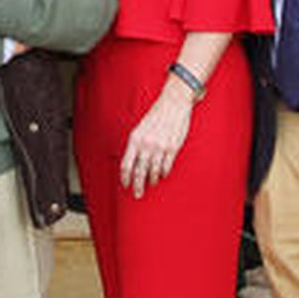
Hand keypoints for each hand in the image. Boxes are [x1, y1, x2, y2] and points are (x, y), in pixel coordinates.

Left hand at [119, 80, 194, 198]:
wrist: (173, 103)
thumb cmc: (156, 115)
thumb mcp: (140, 128)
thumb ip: (136, 144)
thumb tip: (132, 162)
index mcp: (135, 139)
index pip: (126, 164)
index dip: (125, 178)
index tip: (125, 185)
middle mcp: (146, 144)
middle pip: (139, 172)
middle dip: (137, 185)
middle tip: (137, 194)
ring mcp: (160, 147)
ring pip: (153, 171)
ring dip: (152, 180)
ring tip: (151, 183)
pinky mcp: (172, 148)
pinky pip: (166, 166)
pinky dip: (163, 173)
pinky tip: (162, 174)